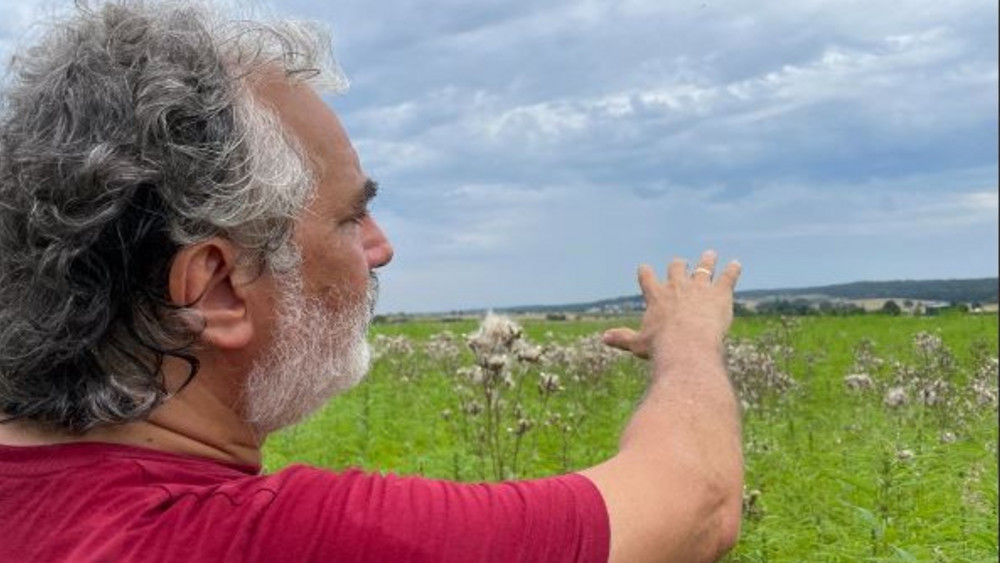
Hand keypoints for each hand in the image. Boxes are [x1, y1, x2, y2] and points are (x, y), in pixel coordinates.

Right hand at [602, 250, 741, 360]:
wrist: (686, 345)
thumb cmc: (660, 347)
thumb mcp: (637, 344)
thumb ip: (622, 338)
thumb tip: (603, 338)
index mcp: (656, 295)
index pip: (647, 277)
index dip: (646, 273)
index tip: (645, 268)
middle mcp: (677, 285)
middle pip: (676, 267)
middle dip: (678, 265)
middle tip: (680, 263)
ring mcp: (699, 286)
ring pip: (704, 267)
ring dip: (707, 260)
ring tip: (709, 255)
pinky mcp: (720, 292)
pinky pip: (728, 276)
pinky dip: (733, 270)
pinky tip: (736, 265)